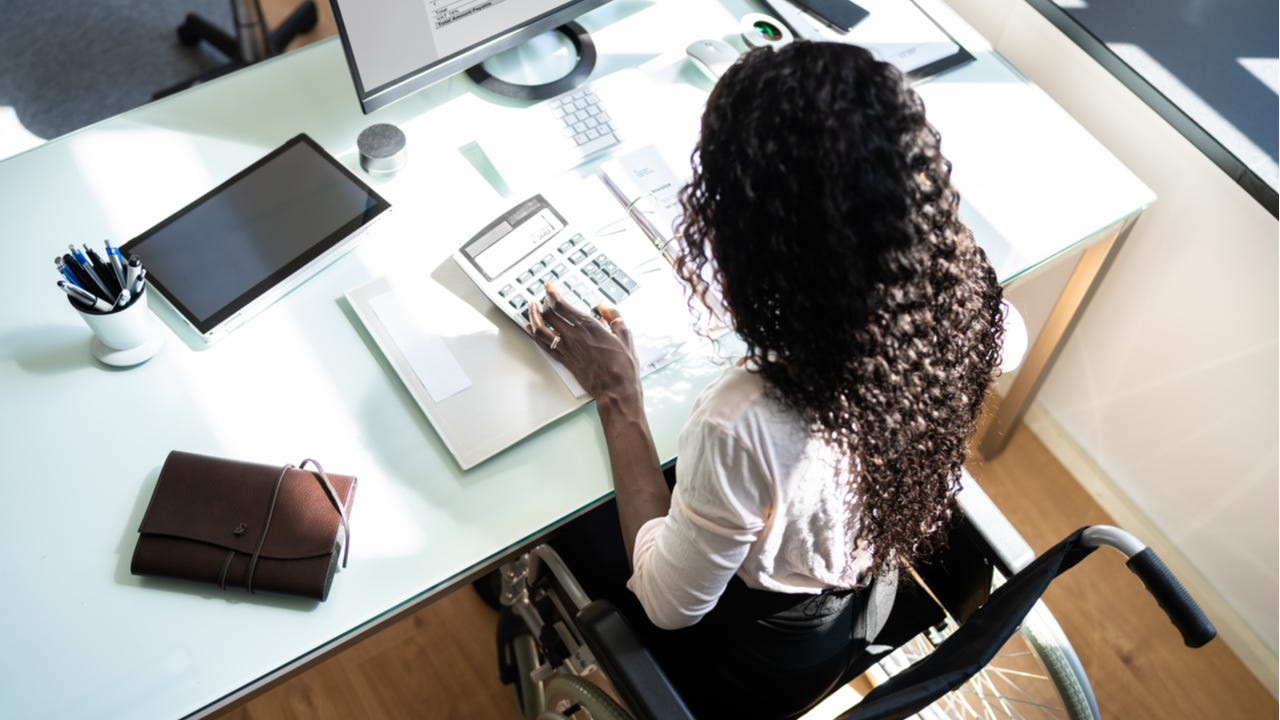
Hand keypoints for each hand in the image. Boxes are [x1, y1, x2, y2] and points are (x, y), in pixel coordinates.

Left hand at [527, 283, 640, 402]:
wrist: (616, 390)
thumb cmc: (623, 366)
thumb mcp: (625, 335)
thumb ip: (614, 317)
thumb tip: (604, 306)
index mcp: (588, 326)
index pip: (562, 305)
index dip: (552, 293)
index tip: (549, 287)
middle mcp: (573, 336)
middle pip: (549, 314)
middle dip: (543, 302)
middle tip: (543, 297)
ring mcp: (566, 349)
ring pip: (541, 329)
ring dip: (533, 316)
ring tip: (531, 309)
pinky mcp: (564, 361)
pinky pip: (543, 345)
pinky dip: (534, 335)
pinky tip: (531, 329)